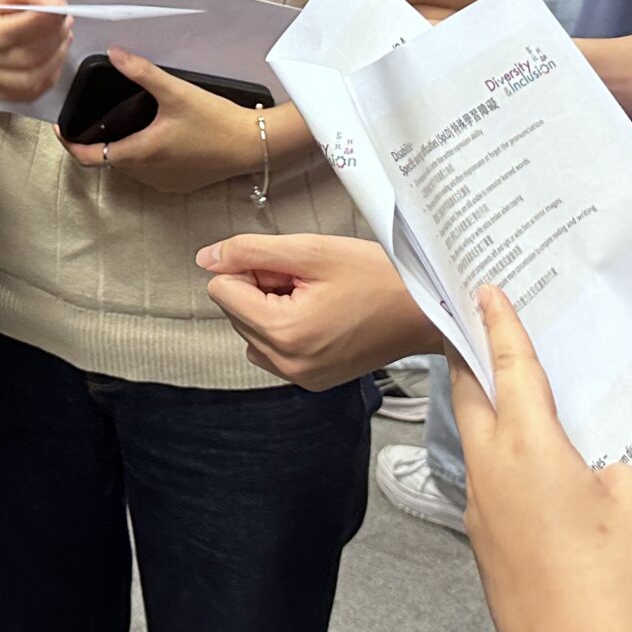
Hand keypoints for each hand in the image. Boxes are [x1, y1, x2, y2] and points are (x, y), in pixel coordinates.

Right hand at [0, 0, 72, 104]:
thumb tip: (56, 8)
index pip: (4, 34)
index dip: (37, 26)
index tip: (59, 12)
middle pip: (20, 59)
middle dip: (52, 41)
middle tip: (65, 23)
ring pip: (27, 81)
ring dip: (55, 60)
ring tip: (62, 39)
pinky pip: (28, 93)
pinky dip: (48, 77)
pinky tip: (53, 58)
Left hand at [60, 48, 261, 192]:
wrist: (253, 145)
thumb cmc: (217, 122)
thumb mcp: (176, 91)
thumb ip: (143, 72)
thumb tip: (115, 54)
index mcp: (140, 153)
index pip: (89, 157)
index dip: (70, 143)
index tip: (62, 127)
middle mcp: (147, 173)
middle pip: (108, 160)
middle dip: (97, 140)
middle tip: (93, 116)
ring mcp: (164, 182)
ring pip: (129, 167)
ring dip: (121, 148)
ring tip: (121, 122)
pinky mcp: (179, 183)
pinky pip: (150, 172)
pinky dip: (143, 156)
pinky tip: (153, 135)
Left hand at [198, 232, 430, 389]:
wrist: (427, 311)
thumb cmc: (377, 276)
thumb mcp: (311, 251)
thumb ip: (250, 251)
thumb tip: (204, 259)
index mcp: (283, 333)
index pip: (221, 289)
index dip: (252, 268)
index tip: (292, 269)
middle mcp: (286, 364)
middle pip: (234, 310)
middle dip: (262, 288)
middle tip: (310, 282)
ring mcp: (299, 377)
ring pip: (250, 329)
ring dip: (272, 308)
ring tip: (317, 298)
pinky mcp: (311, 380)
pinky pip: (272, 349)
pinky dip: (286, 328)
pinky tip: (321, 316)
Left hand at [451, 286, 631, 631]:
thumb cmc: (624, 581)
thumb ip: (620, 470)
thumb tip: (597, 479)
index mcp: (526, 447)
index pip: (509, 368)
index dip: (499, 325)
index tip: (483, 290)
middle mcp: (490, 477)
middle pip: (473, 401)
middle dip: (474, 363)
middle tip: (480, 332)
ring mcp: (482, 522)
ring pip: (480, 451)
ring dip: (494, 423)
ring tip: (523, 408)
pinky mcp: (490, 561)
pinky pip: (495, 498)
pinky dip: (512, 476)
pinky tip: (546, 489)